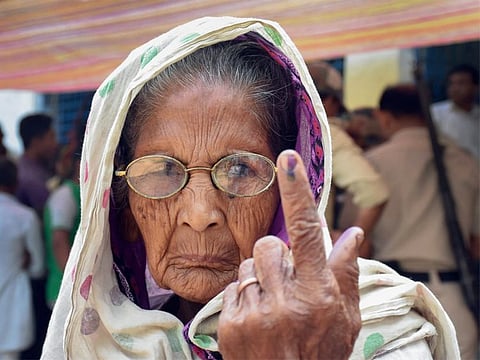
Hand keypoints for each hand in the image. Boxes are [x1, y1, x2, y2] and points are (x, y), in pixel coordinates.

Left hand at [218, 149, 362, 358]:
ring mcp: (255, 312)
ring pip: (248, 263)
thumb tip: (352, 234)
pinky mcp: (231, 323)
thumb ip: (347, 274)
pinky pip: (233, 286)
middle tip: (286, 281)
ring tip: (272, 302)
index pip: (308, 232)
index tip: (288, 160)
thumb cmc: (321, 354)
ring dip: (260, 275)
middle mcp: (286, 300)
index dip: (298, 192)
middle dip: (277, 255)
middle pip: (269, 244)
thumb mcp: (346, 318)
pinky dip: (245, 295)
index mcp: (318, 294)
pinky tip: (257, 317)